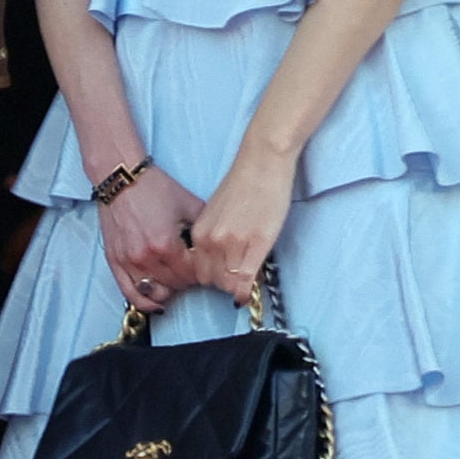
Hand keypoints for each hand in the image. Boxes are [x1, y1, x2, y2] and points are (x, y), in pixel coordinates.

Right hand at [98, 162, 205, 316]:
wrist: (121, 177)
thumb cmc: (152, 187)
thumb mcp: (189, 204)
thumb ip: (204, 229)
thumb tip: (217, 247)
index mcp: (167, 244)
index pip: (191, 275)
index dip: (202, 274)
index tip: (205, 269)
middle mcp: (146, 257)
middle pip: (175, 285)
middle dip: (187, 281)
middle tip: (193, 273)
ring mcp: (128, 261)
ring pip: (154, 293)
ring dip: (168, 291)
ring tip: (175, 282)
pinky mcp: (115, 261)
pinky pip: (129, 293)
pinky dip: (144, 302)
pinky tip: (155, 303)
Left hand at [187, 150, 294, 310]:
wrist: (262, 164)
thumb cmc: (243, 184)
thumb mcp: (217, 213)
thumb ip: (212, 236)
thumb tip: (215, 259)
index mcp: (200, 232)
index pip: (197, 270)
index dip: (210, 277)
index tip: (221, 277)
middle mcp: (211, 240)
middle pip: (210, 281)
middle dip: (222, 284)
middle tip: (235, 280)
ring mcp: (232, 244)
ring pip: (227, 283)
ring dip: (235, 287)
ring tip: (245, 281)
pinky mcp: (256, 244)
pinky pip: (246, 281)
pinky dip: (246, 291)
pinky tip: (249, 295)